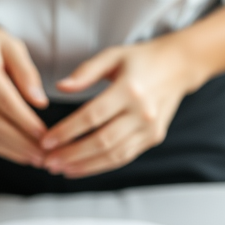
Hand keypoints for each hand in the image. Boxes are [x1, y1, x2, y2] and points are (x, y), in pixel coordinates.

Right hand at [0, 17, 48, 165]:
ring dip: (12, 151)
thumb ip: (27, 72)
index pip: (6, 103)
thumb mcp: (12, 46)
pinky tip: (18, 153)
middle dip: (22, 143)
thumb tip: (41, 103)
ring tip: (35, 158)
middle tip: (45, 155)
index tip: (45, 135)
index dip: (26, 122)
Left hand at [39, 38, 203, 177]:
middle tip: (49, 162)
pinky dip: (100, 166)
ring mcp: (150, 128)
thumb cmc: (140, 59)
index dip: (67, 132)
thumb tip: (60, 87)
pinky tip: (80, 168)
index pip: (92, 116)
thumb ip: (85, 72)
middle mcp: (142, 112)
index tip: (46, 141)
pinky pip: (124, 157)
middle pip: (101, 141)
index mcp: (129, 89)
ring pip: (113, 155)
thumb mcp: (112, 56)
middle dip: (72, 154)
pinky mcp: (153, 138)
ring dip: (84, 166)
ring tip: (61, 169)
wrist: (179, 66)